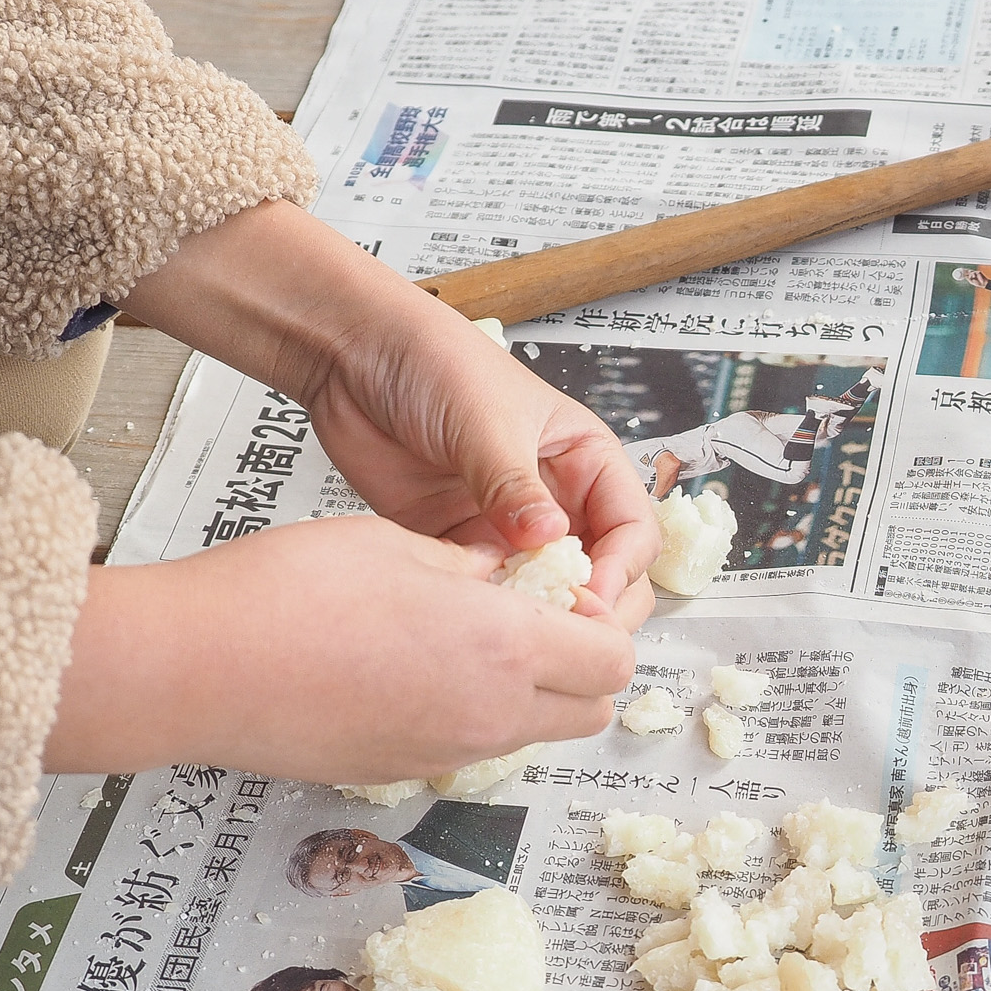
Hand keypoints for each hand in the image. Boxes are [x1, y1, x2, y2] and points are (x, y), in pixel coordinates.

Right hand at [44, 515, 636, 781]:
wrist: (193, 669)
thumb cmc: (285, 593)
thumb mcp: (399, 545)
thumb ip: (473, 566)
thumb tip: (507, 575)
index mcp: (504, 648)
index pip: (617, 661)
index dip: (604, 625)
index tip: (565, 591)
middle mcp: (487, 715)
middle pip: (590, 711)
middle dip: (581, 667)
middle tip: (531, 618)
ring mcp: (442, 755)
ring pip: (530, 735)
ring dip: (525, 694)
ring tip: (463, 638)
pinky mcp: (397, 773)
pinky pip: (465, 749)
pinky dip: (466, 715)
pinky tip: (410, 669)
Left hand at [118, 202, 659, 608]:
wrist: (357, 357)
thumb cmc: (436, 362)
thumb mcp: (486, 423)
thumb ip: (514, 486)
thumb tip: (546, 540)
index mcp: (587, 461)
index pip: (633, 529)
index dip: (621, 570)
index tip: (590, 601)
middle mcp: (558, 499)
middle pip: (605, 574)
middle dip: (594, 607)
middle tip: (563, 632)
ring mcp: (511, 527)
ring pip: (550, 593)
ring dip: (539, 615)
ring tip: (514, 629)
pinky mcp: (464, 545)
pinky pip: (492, 594)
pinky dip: (490, 614)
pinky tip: (472, 620)